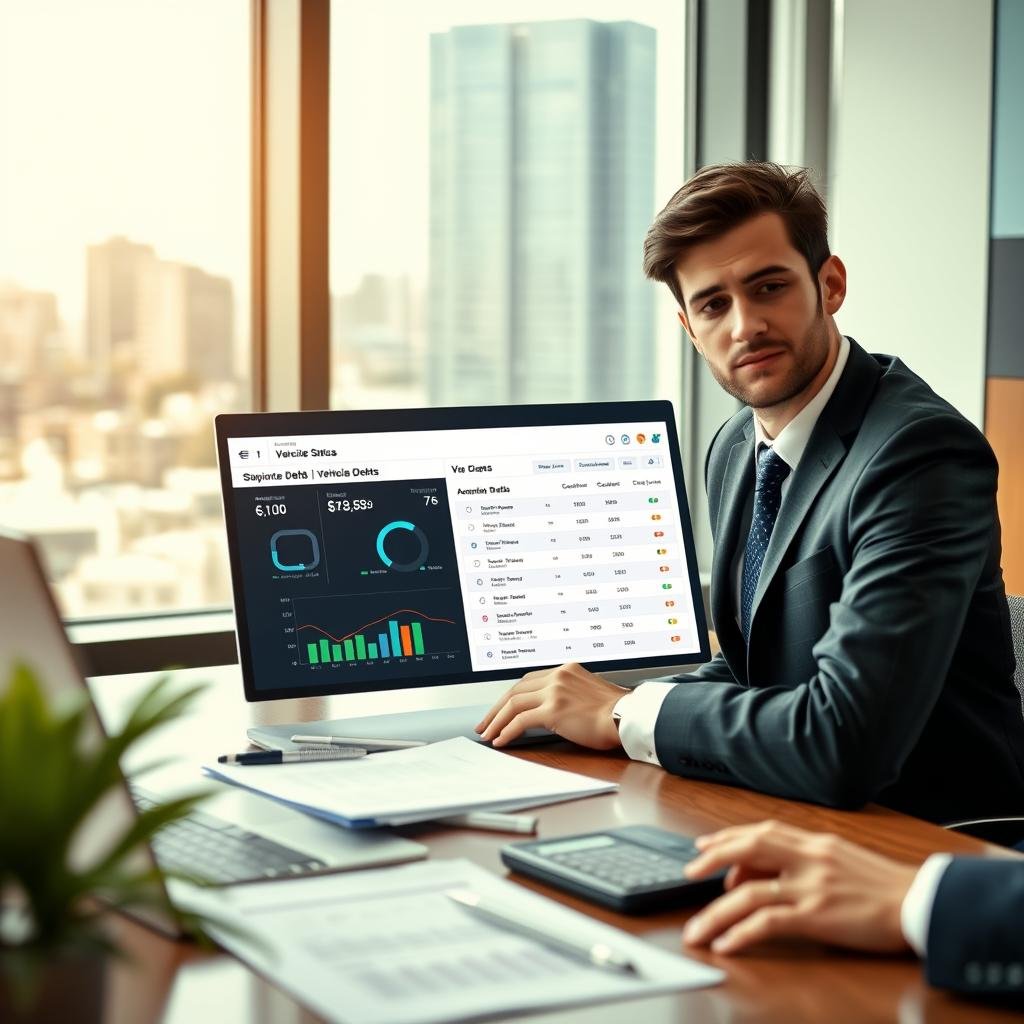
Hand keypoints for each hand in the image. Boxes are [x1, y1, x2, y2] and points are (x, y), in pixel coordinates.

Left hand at [475, 662, 626, 749]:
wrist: (628, 717)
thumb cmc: (615, 712)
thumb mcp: (589, 692)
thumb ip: (569, 694)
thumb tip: (551, 711)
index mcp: (566, 670)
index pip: (528, 680)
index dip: (511, 696)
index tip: (502, 709)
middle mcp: (558, 676)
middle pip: (516, 689)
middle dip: (497, 708)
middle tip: (486, 723)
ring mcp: (555, 691)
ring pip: (514, 703)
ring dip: (497, 720)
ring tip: (488, 734)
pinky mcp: (553, 709)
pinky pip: (521, 720)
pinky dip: (507, 731)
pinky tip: (502, 740)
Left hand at [681, 820, 918, 954]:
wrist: (923, 903)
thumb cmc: (885, 886)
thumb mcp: (842, 859)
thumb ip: (806, 860)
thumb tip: (769, 873)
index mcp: (814, 842)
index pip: (761, 832)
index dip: (728, 838)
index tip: (704, 848)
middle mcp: (808, 857)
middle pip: (747, 849)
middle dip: (711, 860)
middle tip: (688, 875)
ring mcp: (811, 886)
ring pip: (747, 893)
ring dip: (715, 912)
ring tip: (695, 930)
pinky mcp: (817, 916)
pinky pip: (768, 922)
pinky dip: (741, 933)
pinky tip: (726, 944)